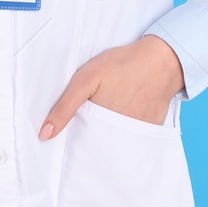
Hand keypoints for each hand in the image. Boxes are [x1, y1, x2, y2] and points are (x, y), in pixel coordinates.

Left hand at [40, 35, 185, 139]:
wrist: (162, 60)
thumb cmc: (122, 65)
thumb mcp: (86, 78)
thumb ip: (65, 106)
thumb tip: (45, 134)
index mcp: (100, 124)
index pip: (81, 145)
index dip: (74, 143)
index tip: (69, 141)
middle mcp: (118, 134)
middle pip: (99, 146)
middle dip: (92, 140)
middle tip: (95, 118)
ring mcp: (136, 133)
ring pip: (117, 143)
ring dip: (111, 136)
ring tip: (112, 113)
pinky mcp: (151, 129)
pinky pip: (136, 137)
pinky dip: (129, 130)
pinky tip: (129, 111)